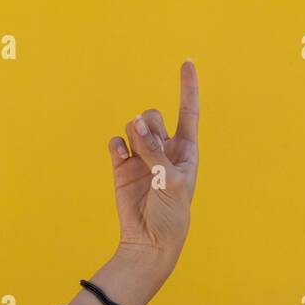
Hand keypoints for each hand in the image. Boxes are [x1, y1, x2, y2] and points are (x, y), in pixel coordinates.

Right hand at [108, 59, 199, 271]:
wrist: (150, 241)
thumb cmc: (170, 214)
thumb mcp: (171, 180)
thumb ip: (154, 150)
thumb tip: (132, 125)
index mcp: (186, 151)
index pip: (188, 112)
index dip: (188, 88)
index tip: (188, 62)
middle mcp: (164, 150)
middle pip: (154, 116)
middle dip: (150, 125)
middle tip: (151, 147)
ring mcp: (142, 158)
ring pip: (135, 126)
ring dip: (135, 134)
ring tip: (137, 155)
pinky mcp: (122, 167)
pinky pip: (116, 143)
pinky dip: (117, 144)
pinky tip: (120, 154)